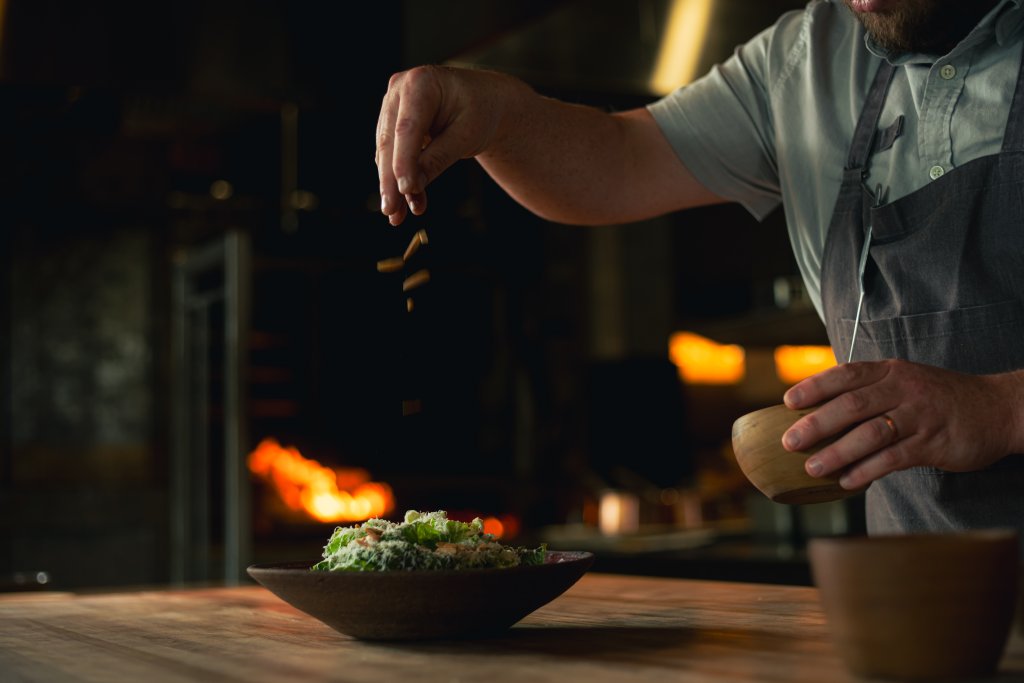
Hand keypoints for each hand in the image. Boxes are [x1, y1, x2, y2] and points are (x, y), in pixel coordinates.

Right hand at [376, 65, 518, 226]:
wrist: (482, 101)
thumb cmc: (479, 111)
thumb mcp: (466, 136)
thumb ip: (438, 159)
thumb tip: (411, 188)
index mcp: (421, 83)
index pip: (408, 128)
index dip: (403, 161)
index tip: (404, 189)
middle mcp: (400, 89)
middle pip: (390, 141)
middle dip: (390, 180)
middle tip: (391, 211)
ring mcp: (392, 105)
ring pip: (386, 152)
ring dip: (392, 185)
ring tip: (398, 215)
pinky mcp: (392, 123)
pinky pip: (392, 154)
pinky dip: (398, 179)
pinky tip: (407, 203)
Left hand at [780, 359, 1023, 489]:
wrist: (996, 409)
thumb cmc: (937, 398)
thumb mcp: (903, 381)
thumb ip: (868, 391)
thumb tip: (818, 410)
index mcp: (890, 372)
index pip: (846, 375)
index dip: (814, 387)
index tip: (787, 402)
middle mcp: (903, 390)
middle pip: (852, 405)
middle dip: (816, 424)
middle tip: (789, 442)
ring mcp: (919, 417)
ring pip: (871, 433)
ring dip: (837, 452)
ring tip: (813, 468)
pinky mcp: (933, 444)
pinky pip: (894, 459)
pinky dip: (867, 471)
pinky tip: (848, 482)